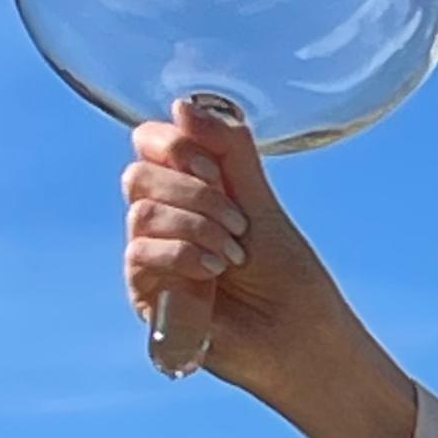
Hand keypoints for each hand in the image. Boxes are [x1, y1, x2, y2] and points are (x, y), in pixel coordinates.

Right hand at [122, 96, 416, 437]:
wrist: (298, 333)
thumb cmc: (287, 273)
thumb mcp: (262, 201)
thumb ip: (229, 152)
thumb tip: (183, 103)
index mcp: (192, 190)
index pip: (153, 143)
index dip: (178, 146)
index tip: (221, 172)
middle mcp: (165, 219)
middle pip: (140, 173)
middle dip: (195, 189)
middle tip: (238, 218)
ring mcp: (152, 254)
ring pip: (141, 211)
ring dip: (198, 225)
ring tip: (236, 252)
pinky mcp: (146, 291)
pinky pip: (139, 252)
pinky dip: (183, 254)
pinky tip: (216, 272)